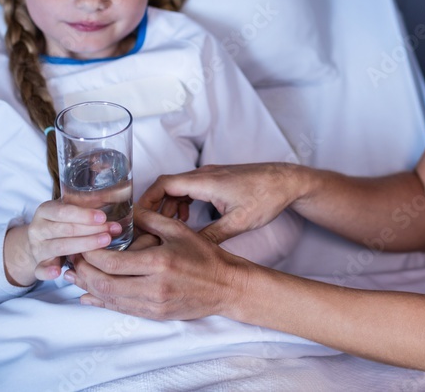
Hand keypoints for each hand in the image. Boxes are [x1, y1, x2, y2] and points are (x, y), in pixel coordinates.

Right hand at [3, 200, 123, 286]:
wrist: (38, 242)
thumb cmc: (60, 223)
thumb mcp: (68, 211)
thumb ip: (85, 207)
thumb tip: (119, 197)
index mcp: (45, 211)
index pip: (63, 211)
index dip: (83, 215)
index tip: (103, 217)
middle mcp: (38, 228)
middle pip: (65, 229)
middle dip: (91, 230)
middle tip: (112, 230)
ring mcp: (37, 247)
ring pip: (58, 247)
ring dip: (83, 246)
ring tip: (105, 242)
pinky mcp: (37, 264)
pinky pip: (40, 269)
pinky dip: (48, 271)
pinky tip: (58, 272)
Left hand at [67, 209, 248, 319]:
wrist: (225, 287)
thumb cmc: (204, 256)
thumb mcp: (179, 231)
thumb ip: (150, 219)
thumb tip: (127, 209)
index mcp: (159, 263)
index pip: (112, 263)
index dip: (91, 255)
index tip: (81, 244)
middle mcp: (154, 287)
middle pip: (105, 283)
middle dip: (84, 272)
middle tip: (72, 260)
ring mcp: (154, 304)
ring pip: (110, 299)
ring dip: (88, 288)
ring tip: (74, 276)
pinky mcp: (155, 315)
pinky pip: (122, 310)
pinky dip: (102, 302)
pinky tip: (88, 295)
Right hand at [139, 162, 302, 244]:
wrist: (288, 181)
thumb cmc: (266, 197)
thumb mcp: (239, 222)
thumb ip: (212, 236)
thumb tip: (189, 251)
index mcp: (205, 180)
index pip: (163, 184)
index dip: (146, 201)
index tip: (137, 219)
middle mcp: (204, 174)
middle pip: (166, 186)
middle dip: (154, 207)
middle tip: (147, 229)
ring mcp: (210, 175)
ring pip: (178, 188)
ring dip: (168, 206)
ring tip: (166, 228)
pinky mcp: (217, 180)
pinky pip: (190, 189)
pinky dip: (182, 203)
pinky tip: (186, 219)